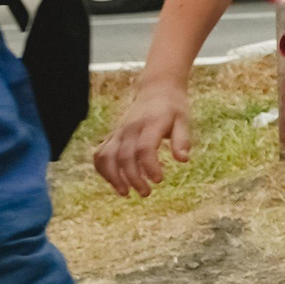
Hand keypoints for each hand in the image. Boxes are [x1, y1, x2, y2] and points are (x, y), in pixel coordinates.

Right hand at [95, 83, 193, 197]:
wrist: (156, 90)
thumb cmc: (173, 108)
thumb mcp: (184, 120)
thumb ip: (183, 140)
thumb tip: (183, 160)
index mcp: (151, 124)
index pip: (145, 147)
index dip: (149, 166)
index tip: (159, 180)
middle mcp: (131, 128)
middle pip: (124, 156)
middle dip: (133, 178)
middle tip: (146, 193)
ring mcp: (119, 132)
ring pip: (106, 156)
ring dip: (113, 177)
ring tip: (125, 193)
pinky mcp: (112, 136)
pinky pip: (100, 154)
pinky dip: (103, 169)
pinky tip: (115, 182)